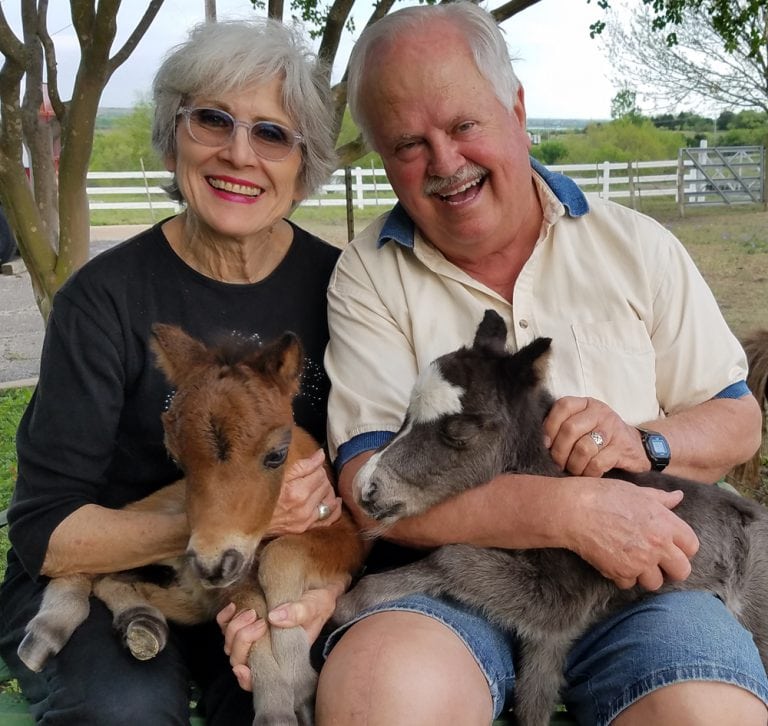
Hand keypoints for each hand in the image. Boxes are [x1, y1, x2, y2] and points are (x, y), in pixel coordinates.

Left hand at [217, 581, 346, 691]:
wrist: (315, 586)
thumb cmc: (319, 602)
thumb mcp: (317, 605)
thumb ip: (300, 612)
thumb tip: (274, 617)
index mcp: (283, 655)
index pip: (260, 677)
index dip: (247, 679)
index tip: (242, 668)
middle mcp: (265, 649)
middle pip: (239, 659)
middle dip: (243, 641)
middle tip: (259, 622)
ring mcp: (253, 635)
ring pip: (230, 644)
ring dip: (234, 629)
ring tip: (251, 612)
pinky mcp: (245, 619)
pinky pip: (224, 624)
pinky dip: (224, 618)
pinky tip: (234, 606)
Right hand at [267, 449, 341, 535]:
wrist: (245, 519)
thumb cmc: (259, 493)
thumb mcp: (278, 474)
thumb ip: (302, 465)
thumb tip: (320, 455)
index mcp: (296, 491)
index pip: (319, 473)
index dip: (316, 467)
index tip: (310, 466)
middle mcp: (303, 507)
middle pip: (325, 486)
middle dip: (321, 478)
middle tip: (312, 475)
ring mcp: (305, 520)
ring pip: (329, 500)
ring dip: (327, 491)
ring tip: (319, 486)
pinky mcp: (304, 529)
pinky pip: (328, 519)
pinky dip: (334, 509)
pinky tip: (334, 501)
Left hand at [544, 396, 648, 475]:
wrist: (637, 447)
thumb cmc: (601, 438)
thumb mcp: (583, 425)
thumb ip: (563, 427)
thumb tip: (542, 442)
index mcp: (586, 404)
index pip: (562, 406)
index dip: (549, 426)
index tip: (545, 444)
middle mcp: (600, 413)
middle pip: (570, 429)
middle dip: (559, 451)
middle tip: (558, 463)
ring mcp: (613, 429)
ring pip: (583, 448)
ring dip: (573, 464)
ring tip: (573, 469)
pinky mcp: (622, 448)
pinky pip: (597, 463)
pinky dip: (588, 472)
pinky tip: (587, 474)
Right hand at [565, 477, 698, 590]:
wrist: (574, 511)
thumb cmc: (603, 495)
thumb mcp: (635, 491)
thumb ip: (660, 498)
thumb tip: (678, 497)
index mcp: (665, 523)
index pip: (692, 546)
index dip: (683, 548)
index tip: (671, 546)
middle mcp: (658, 546)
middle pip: (682, 571)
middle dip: (670, 568)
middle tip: (656, 561)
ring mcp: (640, 562)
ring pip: (655, 583)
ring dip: (645, 575)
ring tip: (632, 562)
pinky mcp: (621, 573)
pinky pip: (629, 584)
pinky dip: (622, 576)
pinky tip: (613, 562)